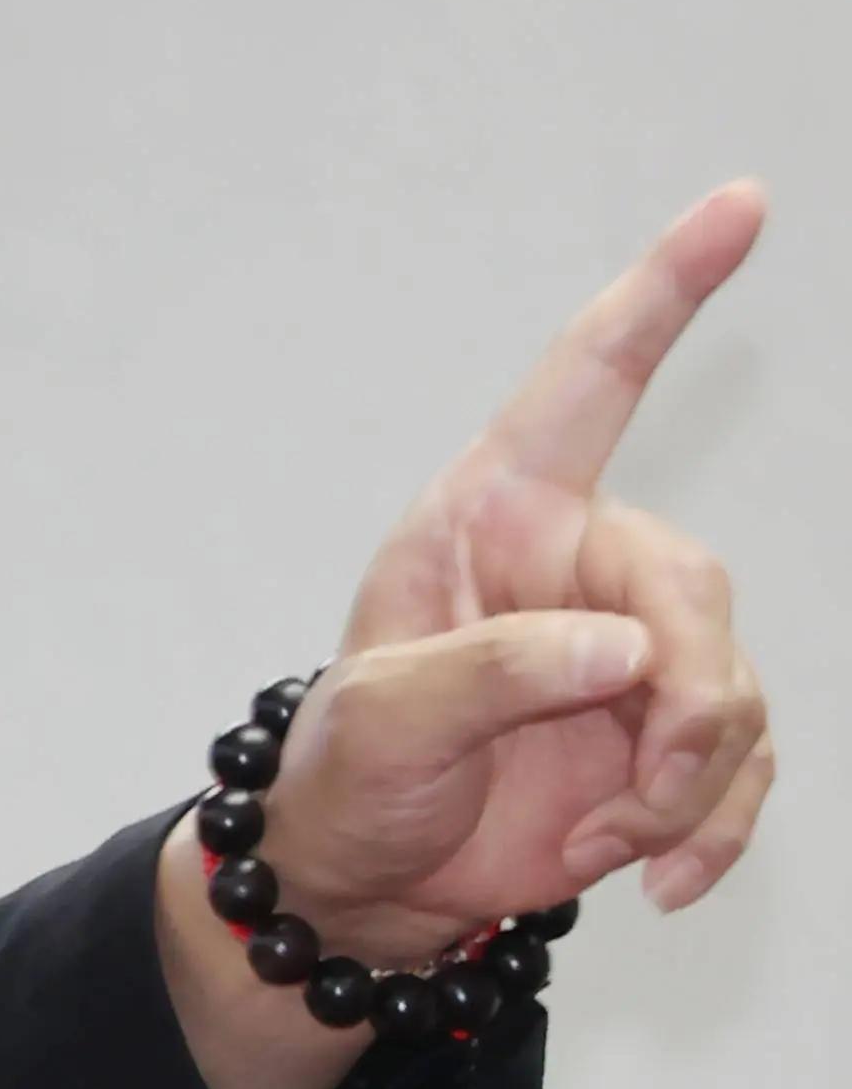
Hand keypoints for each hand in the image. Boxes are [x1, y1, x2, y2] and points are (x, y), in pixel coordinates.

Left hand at [277, 180, 773, 952]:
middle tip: (625, 801)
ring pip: (732, 691)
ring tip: (603, 847)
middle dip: (682, 706)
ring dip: (684, 786)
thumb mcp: (386, 721)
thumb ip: (495, 671)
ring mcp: (632, 653)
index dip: (663, 292)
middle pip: (694, 591)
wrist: (361, 885)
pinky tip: (663, 883)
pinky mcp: (663, 738)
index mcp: (497, 518)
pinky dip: (712, 830)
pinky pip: (739, 765)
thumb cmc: (348, 779)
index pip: (587, 381)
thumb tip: (624, 652)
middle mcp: (579, 567)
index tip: (739, 204)